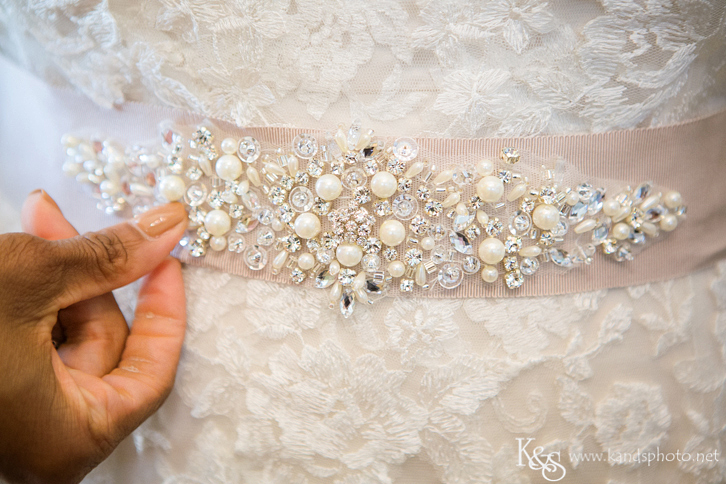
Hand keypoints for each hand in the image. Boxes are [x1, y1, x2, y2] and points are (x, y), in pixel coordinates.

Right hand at [0, 190, 187, 483]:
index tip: (166, 258)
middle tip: (67, 221)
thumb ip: (108, 255)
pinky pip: (32, 341)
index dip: (165, 309)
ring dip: (57, 277)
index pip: (154, 369)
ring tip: (32, 228)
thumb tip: (168, 228)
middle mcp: (45, 441)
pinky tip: (16, 258)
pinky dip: (31, 298)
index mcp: (68, 437)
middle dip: (90, 274)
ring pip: (65, 337)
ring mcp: (16, 421)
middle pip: (104, 345)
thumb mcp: (29, 280)